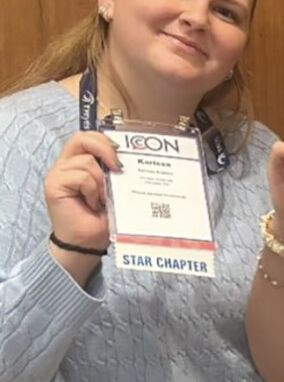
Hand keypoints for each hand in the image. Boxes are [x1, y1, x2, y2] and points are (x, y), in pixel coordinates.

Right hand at [44, 130, 118, 255]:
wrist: (86, 244)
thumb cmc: (100, 218)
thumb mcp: (113, 188)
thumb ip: (114, 170)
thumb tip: (133, 156)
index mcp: (79, 162)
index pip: (88, 137)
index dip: (106, 140)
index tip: (122, 154)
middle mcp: (66, 165)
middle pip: (81, 138)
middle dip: (104, 147)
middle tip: (117, 166)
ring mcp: (57, 174)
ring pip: (86, 160)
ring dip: (100, 180)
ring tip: (101, 198)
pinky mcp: (53, 185)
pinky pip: (80, 176)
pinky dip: (92, 189)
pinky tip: (92, 203)